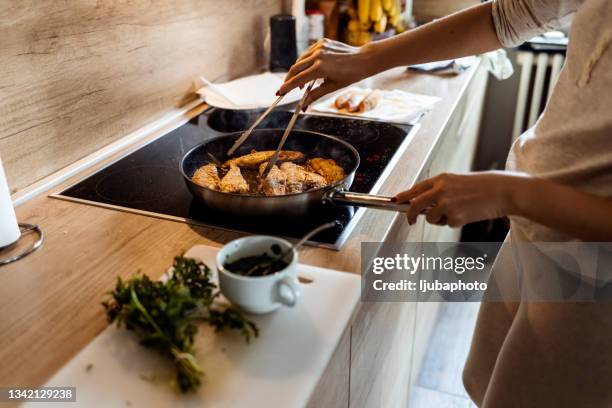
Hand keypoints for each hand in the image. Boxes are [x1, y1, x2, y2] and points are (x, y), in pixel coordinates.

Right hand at [277, 38, 376, 106]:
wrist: (363, 59)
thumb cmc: (350, 75)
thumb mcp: (331, 87)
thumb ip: (314, 95)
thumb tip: (303, 106)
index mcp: (320, 68)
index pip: (298, 79)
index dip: (287, 87)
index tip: (279, 93)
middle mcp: (318, 55)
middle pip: (295, 68)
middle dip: (289, 80)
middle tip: (286, 89)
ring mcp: (320, 46)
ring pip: (300, 60)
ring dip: (297, 71)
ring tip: (302, 83)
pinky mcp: (322, 41)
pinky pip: (308, 53)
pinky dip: (305, 62)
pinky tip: (310, 70)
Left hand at [394, 172, 523, 227]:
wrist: (503, 191)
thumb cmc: (483, 187)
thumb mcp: (457, 182)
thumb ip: (440, 190)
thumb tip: (423, 204)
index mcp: (442, 179)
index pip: (416, 188)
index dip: (404, 195)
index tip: (394, 200)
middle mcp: (441, 190)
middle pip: (415, 204)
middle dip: (410, 214)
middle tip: (410, 221)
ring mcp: (447, 203)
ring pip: (431, 218)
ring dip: (440, 219)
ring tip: (458, 211)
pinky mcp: (455, 216)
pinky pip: (448, 224)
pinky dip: (455, 222)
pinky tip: (467, 214)